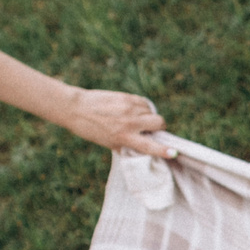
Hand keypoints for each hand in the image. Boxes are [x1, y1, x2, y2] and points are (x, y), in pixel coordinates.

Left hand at [57, 85, 172, 157]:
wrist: (76, 108)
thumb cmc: (91, 129)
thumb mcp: (108, 143)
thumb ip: (125, 144)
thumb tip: (142, 147)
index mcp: (123, 138)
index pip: (149, 146)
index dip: (163, 150)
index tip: (174, 152)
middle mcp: (129, 123)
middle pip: (159, 122)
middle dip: (160, 126)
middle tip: (151, 128)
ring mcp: (129, 108)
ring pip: (152, 112)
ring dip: (149, 116)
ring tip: (136, 118)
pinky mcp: (127, 97)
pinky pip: (144, 102)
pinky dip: (143, 107)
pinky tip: (132, 109)